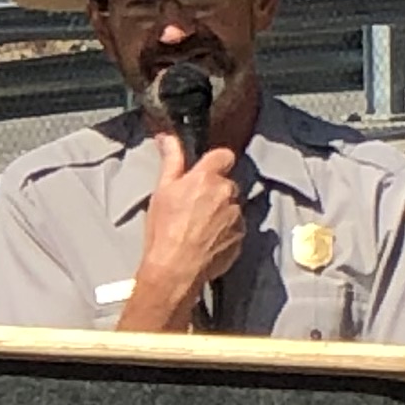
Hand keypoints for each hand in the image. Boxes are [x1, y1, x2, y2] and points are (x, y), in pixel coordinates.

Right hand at [123, 123, 247, 331]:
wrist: (176, 268)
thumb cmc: (164, 230)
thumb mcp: (162, 191)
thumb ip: (171, 160)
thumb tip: (167, 136)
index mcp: (207, 178)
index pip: (224, 156)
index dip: (215, 163)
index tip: (205, 172)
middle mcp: (227, 193)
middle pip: (227, 183)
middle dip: (215, 191)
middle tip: (194, 206)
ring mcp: (237, 215)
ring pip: (232, 206)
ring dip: (221, 211)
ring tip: (198, 227)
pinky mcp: (242, 236)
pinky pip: (236, 226)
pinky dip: (226, 230)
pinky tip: (207, 240)